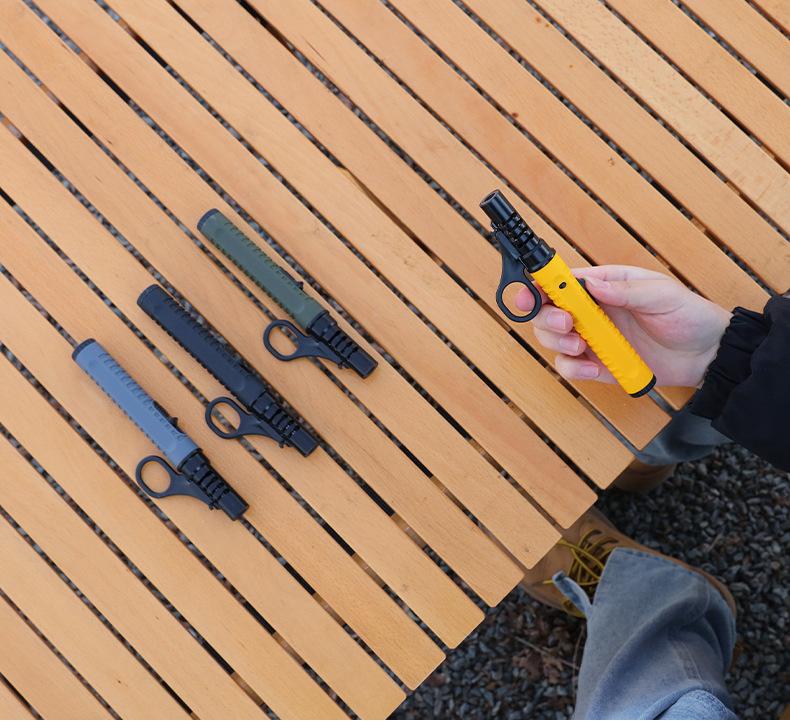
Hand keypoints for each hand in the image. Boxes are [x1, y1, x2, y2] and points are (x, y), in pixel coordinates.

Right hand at [517, 265, 731, 387]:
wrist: (706, 354)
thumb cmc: (687, 315)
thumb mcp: (661, 294)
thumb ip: (625, 290)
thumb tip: (592, 284)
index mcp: (602, 285)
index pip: (560, 282)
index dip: (539, 286)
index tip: (531, 296)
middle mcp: (590, 312)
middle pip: (546, 312)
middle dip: (548, 319)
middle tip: (567, 325)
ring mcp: (592, 339)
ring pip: (552, 341)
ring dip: (559, 345)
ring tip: (582, 348)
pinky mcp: (597, 365)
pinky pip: (570, 368)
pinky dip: (574, 370)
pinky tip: (593, 370)